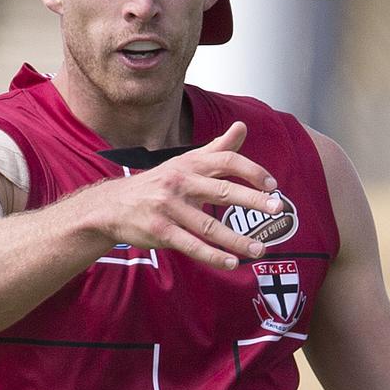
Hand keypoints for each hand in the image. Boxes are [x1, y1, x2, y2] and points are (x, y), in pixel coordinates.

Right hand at [97, 121, 281, 269]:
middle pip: (221, 190)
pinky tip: (231, 262)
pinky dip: (212, 255)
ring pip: (208, 225)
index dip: (251, 170)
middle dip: (252, 200)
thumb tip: (242, 126)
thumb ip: (216, 148)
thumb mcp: (184, 162)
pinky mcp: (160, 231)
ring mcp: (169, 208)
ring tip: (260, 249)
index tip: (272, 184)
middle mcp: (180, 182)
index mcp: (189, 164)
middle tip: (277, 209)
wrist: (112, 205)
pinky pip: (191, 245)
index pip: (225, 160)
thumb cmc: (156, 184)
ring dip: (237, 239)